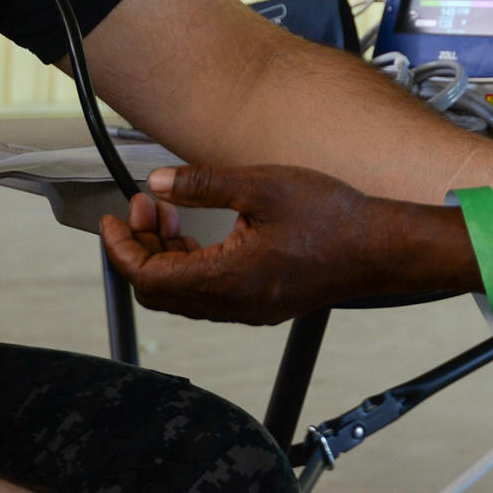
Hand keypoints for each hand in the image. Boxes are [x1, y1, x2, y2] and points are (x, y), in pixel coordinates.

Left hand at [99, 165, 382, 324]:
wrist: (381, 248)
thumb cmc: (331, 216)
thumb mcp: (261, 185)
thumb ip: (203, 185)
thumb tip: (157, 183)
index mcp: (228, 280)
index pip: (149, 279)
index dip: (122, 249)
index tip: (111, 219)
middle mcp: (234, 305)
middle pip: (160, 293)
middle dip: (141, 248)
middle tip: (144, 206)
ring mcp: (249, 309)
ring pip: (183, 295)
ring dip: (166, 256)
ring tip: (170, 212)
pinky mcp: (262, 303)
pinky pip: (208, 294)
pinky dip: (191, 265)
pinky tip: (200, 232)